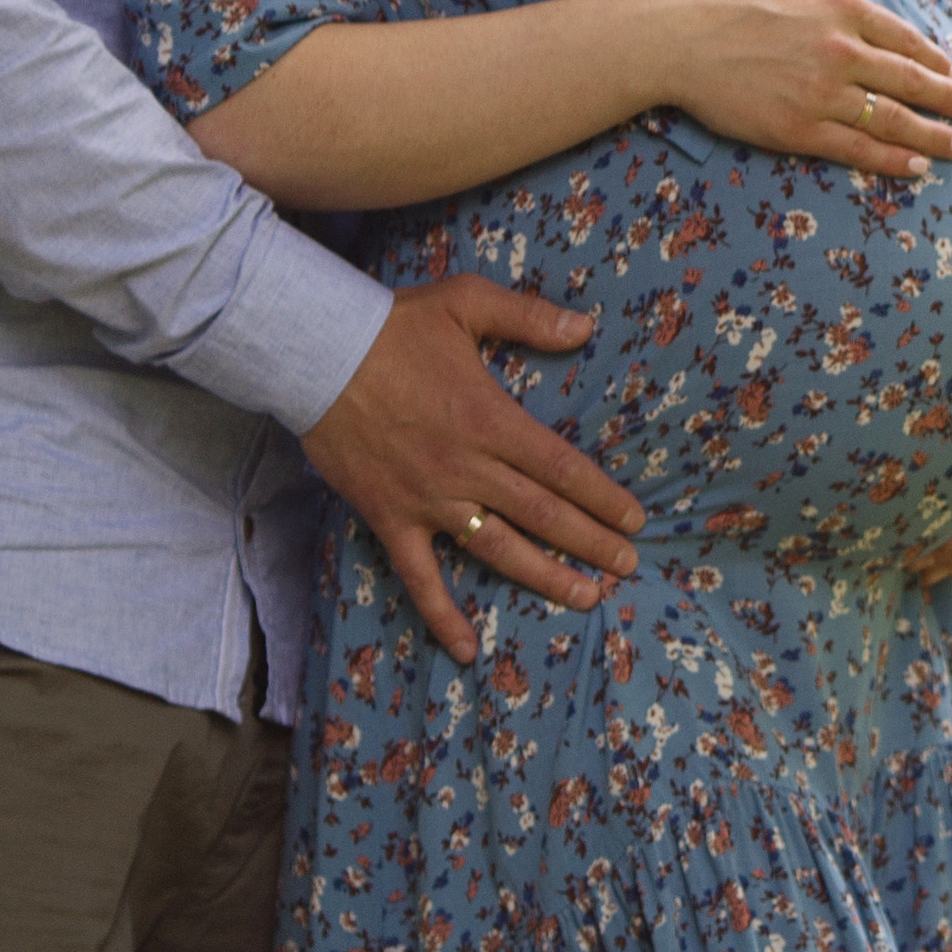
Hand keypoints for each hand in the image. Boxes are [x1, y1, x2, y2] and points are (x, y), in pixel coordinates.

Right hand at [302, 273, 644, 663]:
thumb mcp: (464, 302)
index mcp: (490, 419)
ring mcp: (430, 500)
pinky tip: (465, 649)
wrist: (317, 353)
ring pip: (499, 549)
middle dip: (591, 543)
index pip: (560, 468)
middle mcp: (467, 468)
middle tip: (627, 566)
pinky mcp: (391, 519)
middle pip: (542, 514)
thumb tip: (584, 326)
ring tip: (587, 598)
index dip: (601, 497)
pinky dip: (442, 615)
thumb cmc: (392, 326)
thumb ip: (526, 317)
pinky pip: (420, 577)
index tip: (633, 520)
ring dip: (545, 577)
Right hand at [653, 0, 951, 180]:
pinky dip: (892, 159)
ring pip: (893, 119)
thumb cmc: (723, 1)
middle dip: (948, 99)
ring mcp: (822, 92)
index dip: (935, 60)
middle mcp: (841, 50)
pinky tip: (916, 166)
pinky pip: (858, 149)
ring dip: (933, 135)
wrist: (677, 37)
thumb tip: (857, 3)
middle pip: (911, 80)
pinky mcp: (799, 129)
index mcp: (841, 8)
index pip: (905, 39)